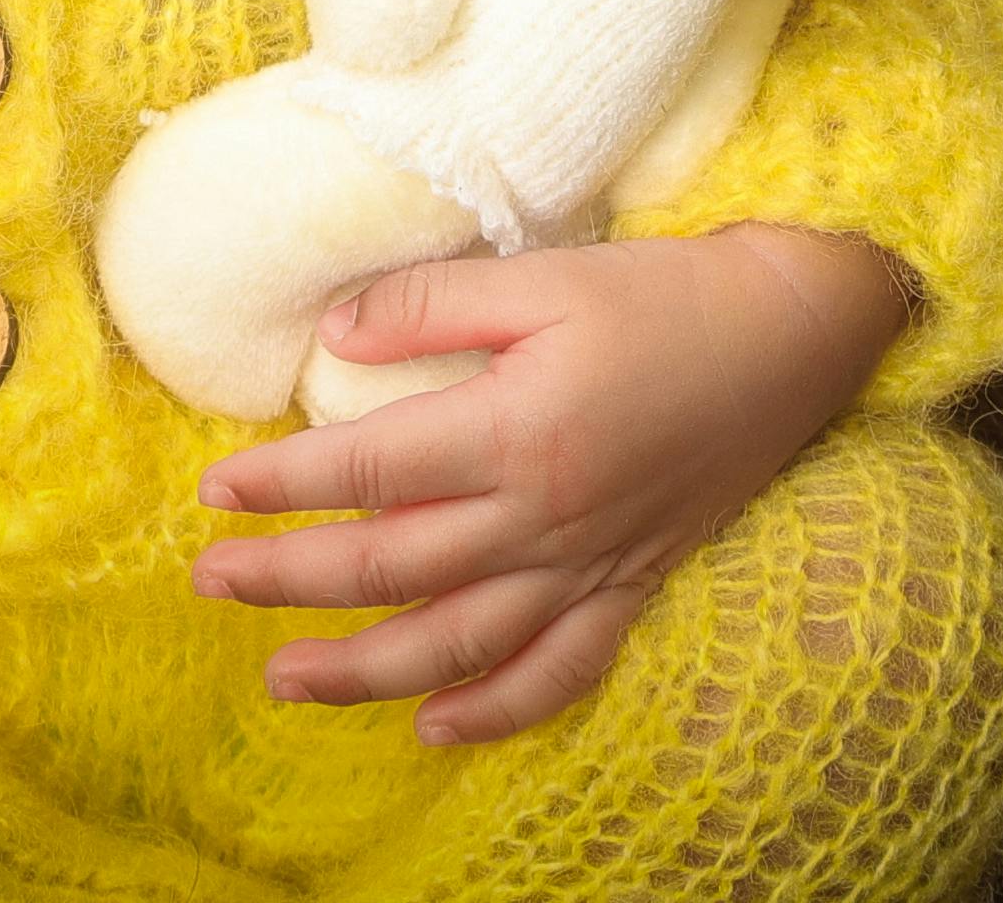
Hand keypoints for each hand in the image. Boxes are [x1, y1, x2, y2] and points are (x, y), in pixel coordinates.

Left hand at [188, 223, 916, 743]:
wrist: (792, 335)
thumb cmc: (663, 294)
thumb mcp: (542, 274)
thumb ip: (430, 304)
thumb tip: (333, 338)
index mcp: (515, 430)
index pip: (366, 471)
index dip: (282, 485)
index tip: (215, 493)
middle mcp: (545, 516)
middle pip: (392, 568)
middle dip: (290, 580)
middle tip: (210, 582)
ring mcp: (590, 563)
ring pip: (459, 642)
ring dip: (365, 671)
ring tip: (285, 679)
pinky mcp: (632, 585)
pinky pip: (559, 672)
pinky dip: (495, 711)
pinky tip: (433, 728)